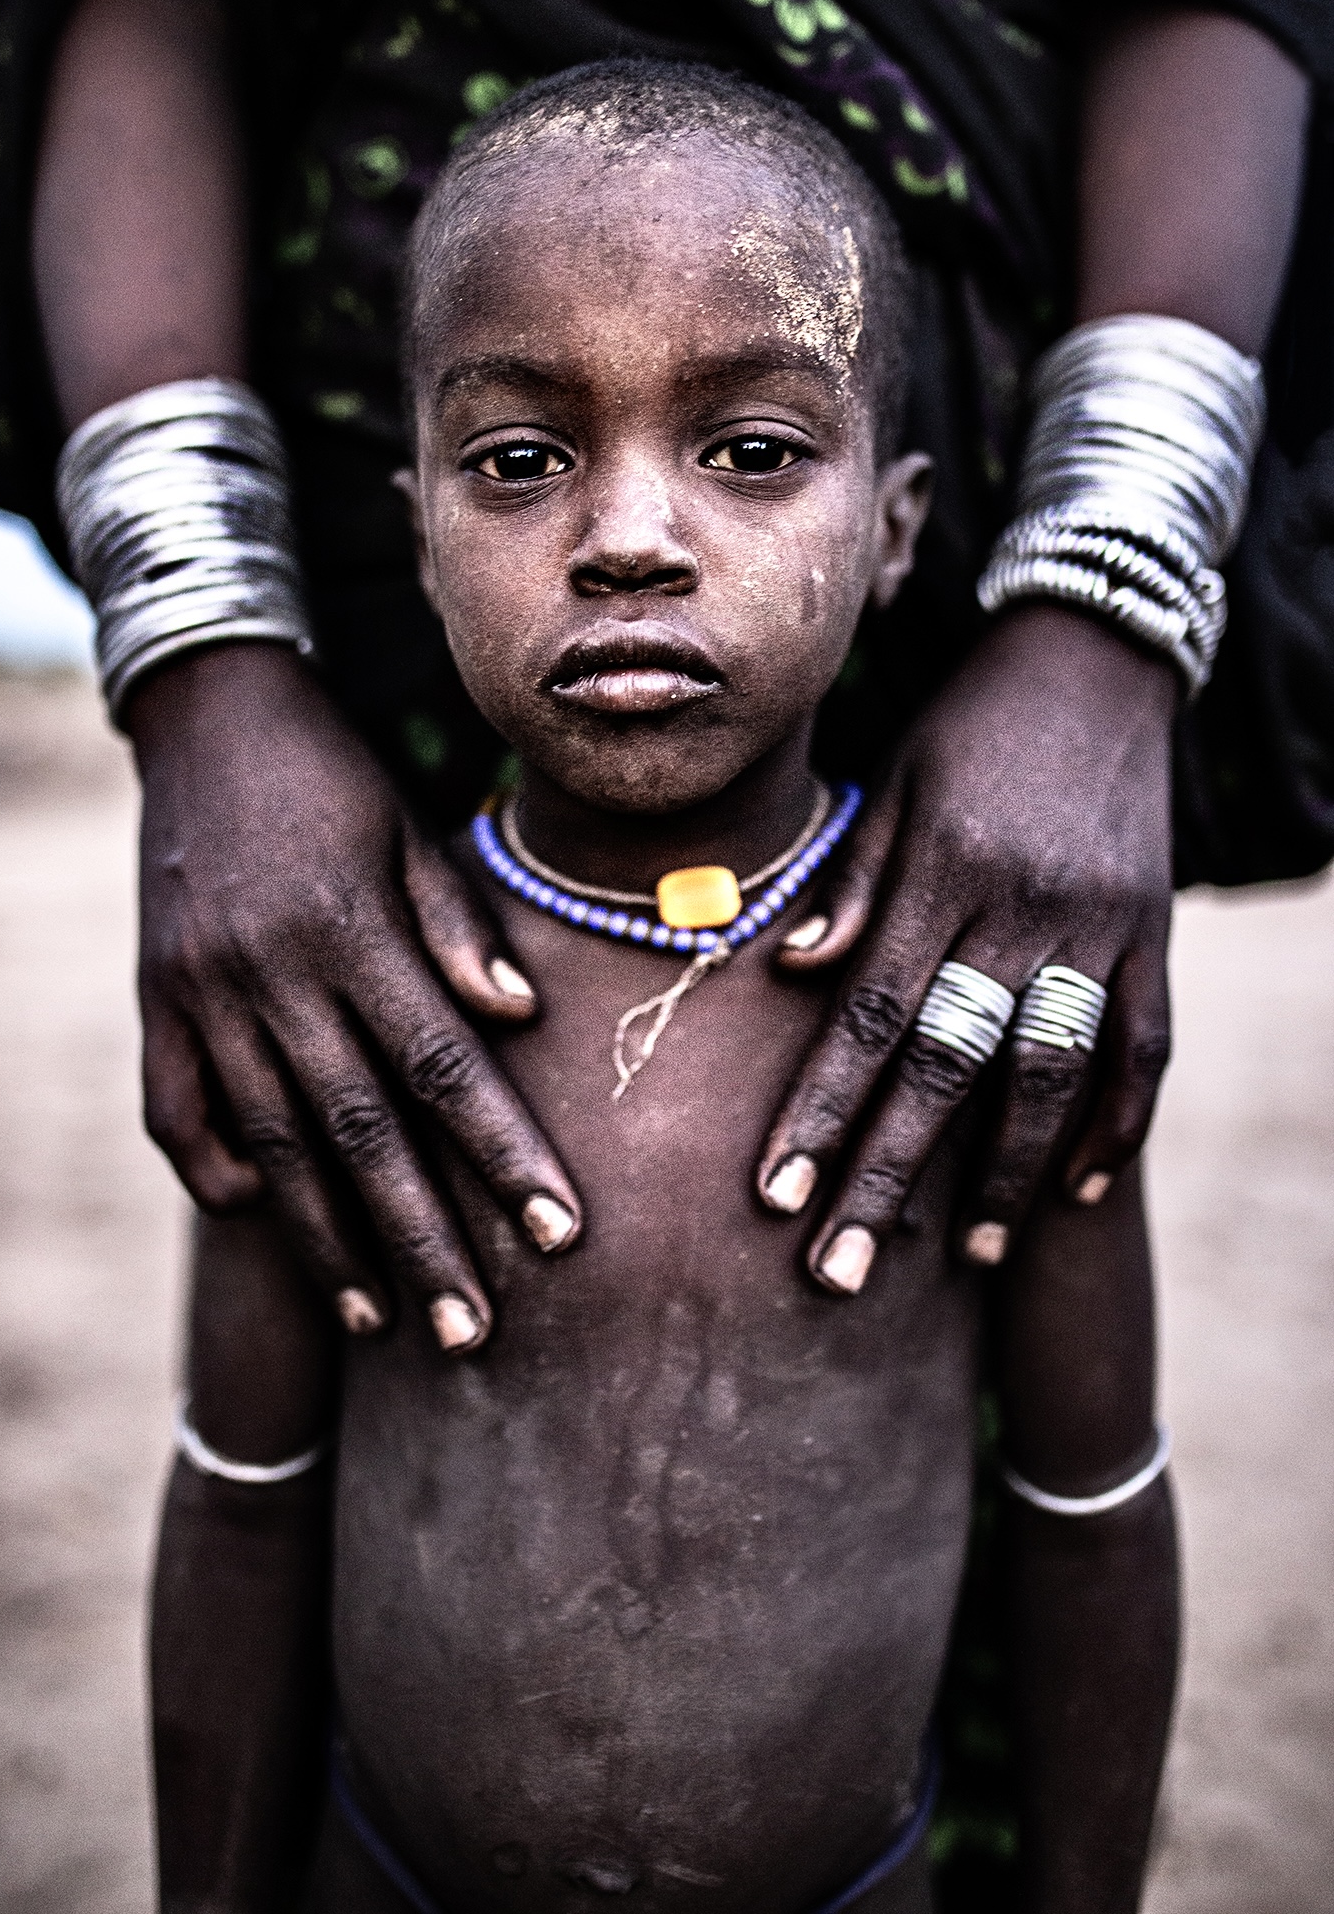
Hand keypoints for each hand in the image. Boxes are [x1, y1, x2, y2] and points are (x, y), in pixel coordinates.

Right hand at [129, 642, 581, 1350]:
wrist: (204, 716)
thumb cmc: (333, 776)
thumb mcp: (411, 827)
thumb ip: (461, 928)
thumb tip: (521, 1019)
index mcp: (351, 930)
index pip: (443, 1067)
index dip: (503, 1154)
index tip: (560, 1233)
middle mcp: (272, 976)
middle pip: (359, 1132)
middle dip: (423, 1239)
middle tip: (473, 1336)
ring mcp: (201, 996)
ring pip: (271, 1143)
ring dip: (327, 1239)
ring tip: (382, 1319)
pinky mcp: (155, 1003)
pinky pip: (178, 1115)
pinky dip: (221, 1174)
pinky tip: (267, 1223)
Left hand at [757, 604, 1176, 1288]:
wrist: (1097, 658)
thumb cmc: (971, 727)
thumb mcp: (895, 786)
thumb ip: (851, 887)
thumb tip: (796, 974)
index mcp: (940, 873)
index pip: (868, 1016)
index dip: (819, 1110)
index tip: (774, 1195)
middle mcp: (1020, 909)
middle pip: (946, 1065)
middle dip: (887, 1175)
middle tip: (839, 1271)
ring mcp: (1098, 925)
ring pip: (1048, 1070)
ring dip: (1004, 1169)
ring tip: (964, 1254)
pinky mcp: (1153, 931)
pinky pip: (1144, 1044)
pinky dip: (1117, 1121)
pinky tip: (1081, 1188)